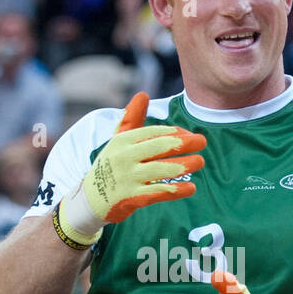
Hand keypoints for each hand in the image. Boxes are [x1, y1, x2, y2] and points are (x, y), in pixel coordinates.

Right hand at [57, 92, 205, 244]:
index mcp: (123, 140)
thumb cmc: (111, 165)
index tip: (190, 135)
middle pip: (160, 147)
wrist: (90, 199)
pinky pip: (159, 192)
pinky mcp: (132, 198)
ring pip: (162, 169)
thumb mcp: (118, 141)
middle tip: (202, 142)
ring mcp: (128, 178)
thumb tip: (143, 94)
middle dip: (184, 143)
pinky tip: (191, 187)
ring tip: (200, 162)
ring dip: (185, 165)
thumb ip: (132, 119)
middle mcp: (125, 157)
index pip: (154, 132)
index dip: (175, 132)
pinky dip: (177, 190)